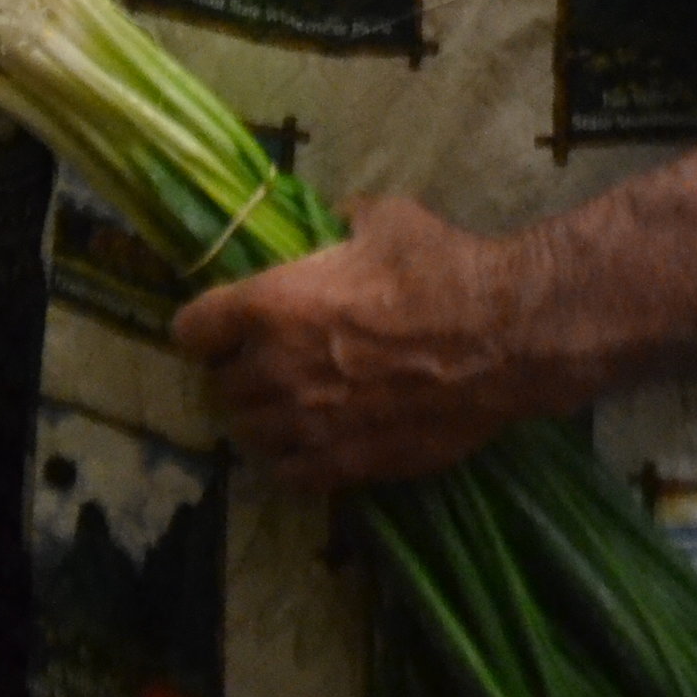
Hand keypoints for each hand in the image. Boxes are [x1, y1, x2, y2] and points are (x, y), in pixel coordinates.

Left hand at [170, 196, 531, 489]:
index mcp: (270, 304)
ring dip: (259, 421)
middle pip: (218, 388)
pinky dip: (290, 463)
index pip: (191, 330)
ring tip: (283, 409)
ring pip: (248, 436)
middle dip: (234, 375)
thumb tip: (334, 224)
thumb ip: (340, 225)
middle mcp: (276, 369)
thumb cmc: (440, 267)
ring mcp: (310, 424)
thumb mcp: (382, 220)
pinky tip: (308, 447)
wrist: (504, 337)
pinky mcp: (348, 464)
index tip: (221, 326)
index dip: (204, 327)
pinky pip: (290, 476)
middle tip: (262, 366)